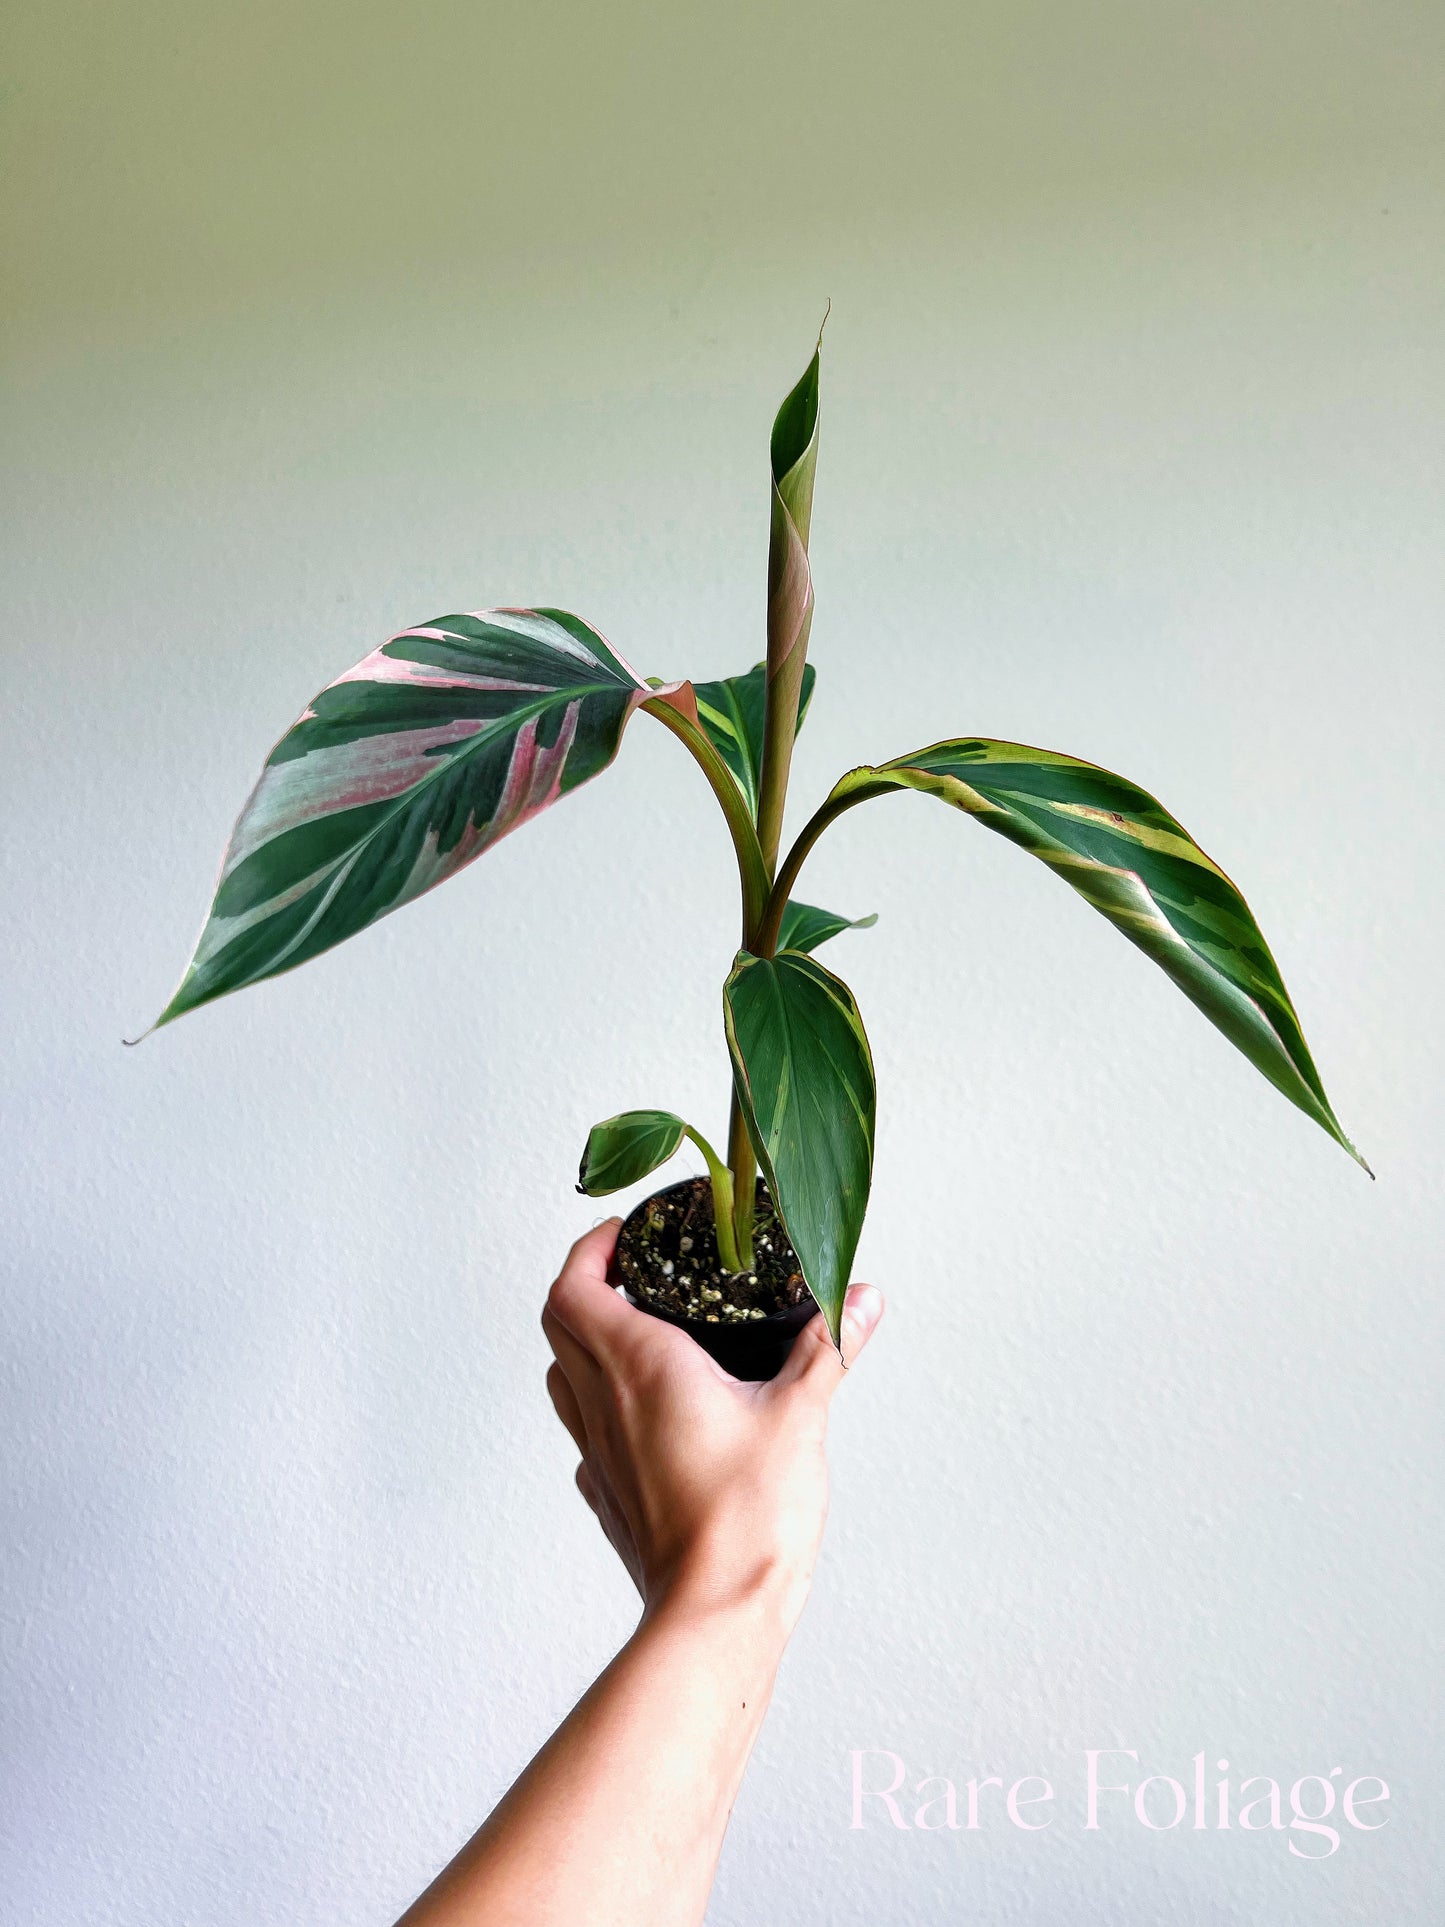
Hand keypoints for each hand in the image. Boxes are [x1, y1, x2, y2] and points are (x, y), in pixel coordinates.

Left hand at [542, 1219, 883, 1634]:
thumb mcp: (802, 1415)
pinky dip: (602, 1404)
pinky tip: (653, 1413)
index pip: (573, 1286)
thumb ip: (828, 1347)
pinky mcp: (608, 1494)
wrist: (716, 1614)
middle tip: (636, 1270)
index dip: (590, 1249)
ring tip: (641, 1331)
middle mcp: (603, 1403)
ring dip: (585, 1341)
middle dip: (587, 1283)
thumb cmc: (749, 1519)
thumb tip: (860, 1298)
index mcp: (640, 1366)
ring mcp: (598, 1452)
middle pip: (557, 1322)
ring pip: (562, 1375)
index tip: (627, 1234)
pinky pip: (586, 1432)